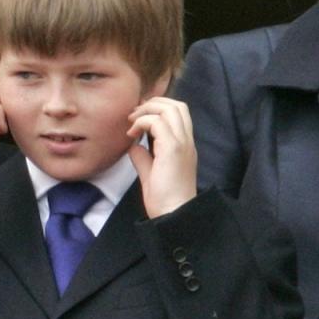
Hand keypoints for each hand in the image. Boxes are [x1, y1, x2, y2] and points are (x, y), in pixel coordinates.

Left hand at [127, 97, 196, 216]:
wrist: (174, 215)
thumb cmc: (165, 200)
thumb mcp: (151, 173)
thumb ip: (144, 157)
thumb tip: (134, 145)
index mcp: (185, 146)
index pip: (178, 114)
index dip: (158, 109)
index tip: (139, 119)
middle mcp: (187, 141)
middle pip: (177, 105)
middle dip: (153, 103)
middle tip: (134, 116)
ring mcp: (182, 143)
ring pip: (169, 109)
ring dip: (147, 110)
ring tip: (132, 122)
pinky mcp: (173, 149)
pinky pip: (157, 122)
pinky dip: (142, 122)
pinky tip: (132, 133)